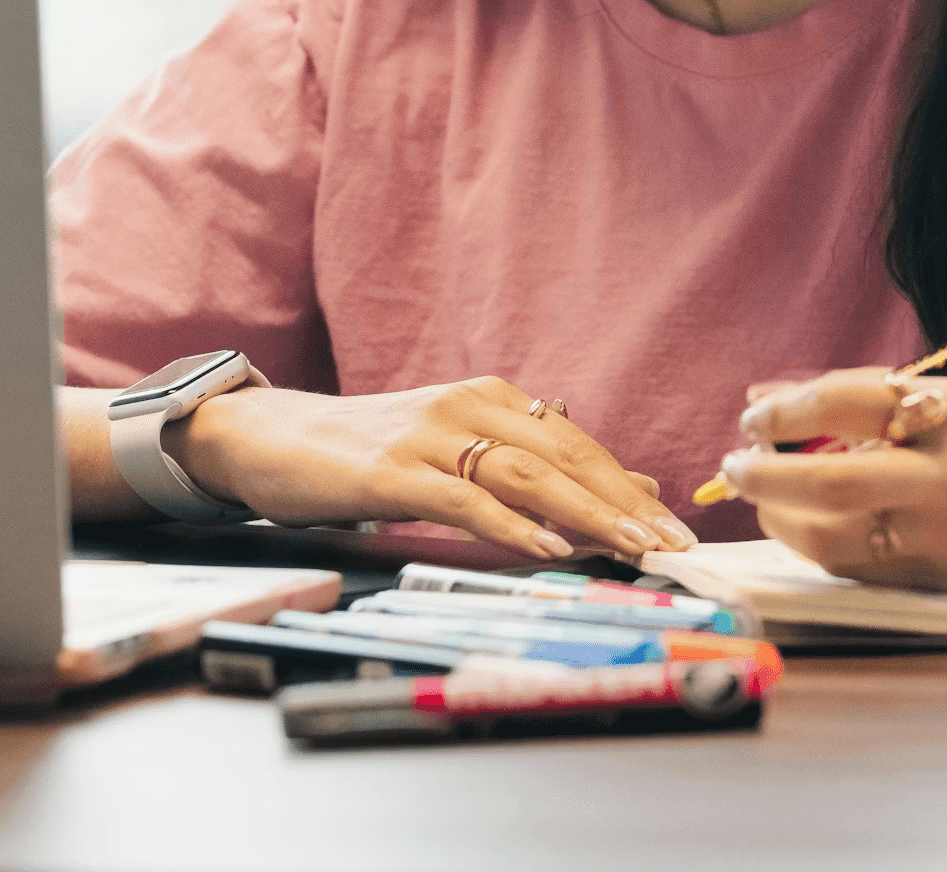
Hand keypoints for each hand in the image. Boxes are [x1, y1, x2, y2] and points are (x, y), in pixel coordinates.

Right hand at [174, 376, 697, 559]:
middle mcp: (468, 407)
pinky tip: (546, 547)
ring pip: (525, 475)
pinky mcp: (393, 471)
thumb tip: (627, 486)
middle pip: (564, 455)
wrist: (273, 437)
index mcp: (489, 399)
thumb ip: (533, 468)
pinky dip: (510, 525)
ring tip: (630, 547)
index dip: (628, 484)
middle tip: (672, 543)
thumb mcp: (457, 449)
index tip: (673, 524)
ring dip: (586, 514)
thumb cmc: (368, 450)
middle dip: (624, 502)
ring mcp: (429, 437)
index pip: (577, 443)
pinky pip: (464, 500)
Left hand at [717, 369, 946, 592]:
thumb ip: (886, 401)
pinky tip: (814, 533)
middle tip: (735, 466)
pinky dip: (828, 551)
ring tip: (767, 503)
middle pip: (826, 477)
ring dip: (786, 520)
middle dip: (763, 473)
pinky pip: (869, 570)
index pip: (844, 400)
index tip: (753, 416)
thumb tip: (785, 399)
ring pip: (837, 537)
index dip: (785, 409)